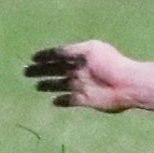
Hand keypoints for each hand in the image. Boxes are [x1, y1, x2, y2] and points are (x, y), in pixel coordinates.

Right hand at [23, 41, 137, 111]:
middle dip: (41, 71)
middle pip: (56, 70)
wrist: (127, 84)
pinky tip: (53, 101)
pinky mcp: (86, 100)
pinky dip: (62, 101)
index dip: (46, 56)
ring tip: (36, 86)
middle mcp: (80, 70)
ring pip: (60, 85)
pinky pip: (70, 101)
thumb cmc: (110, 64)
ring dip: (48, 85)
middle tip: (26, 72)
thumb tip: (54, 53)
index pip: (59, 55)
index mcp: (81, 56)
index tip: (32, 58)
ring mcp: (82, 85)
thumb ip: (71, 51)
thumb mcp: (90, 51)